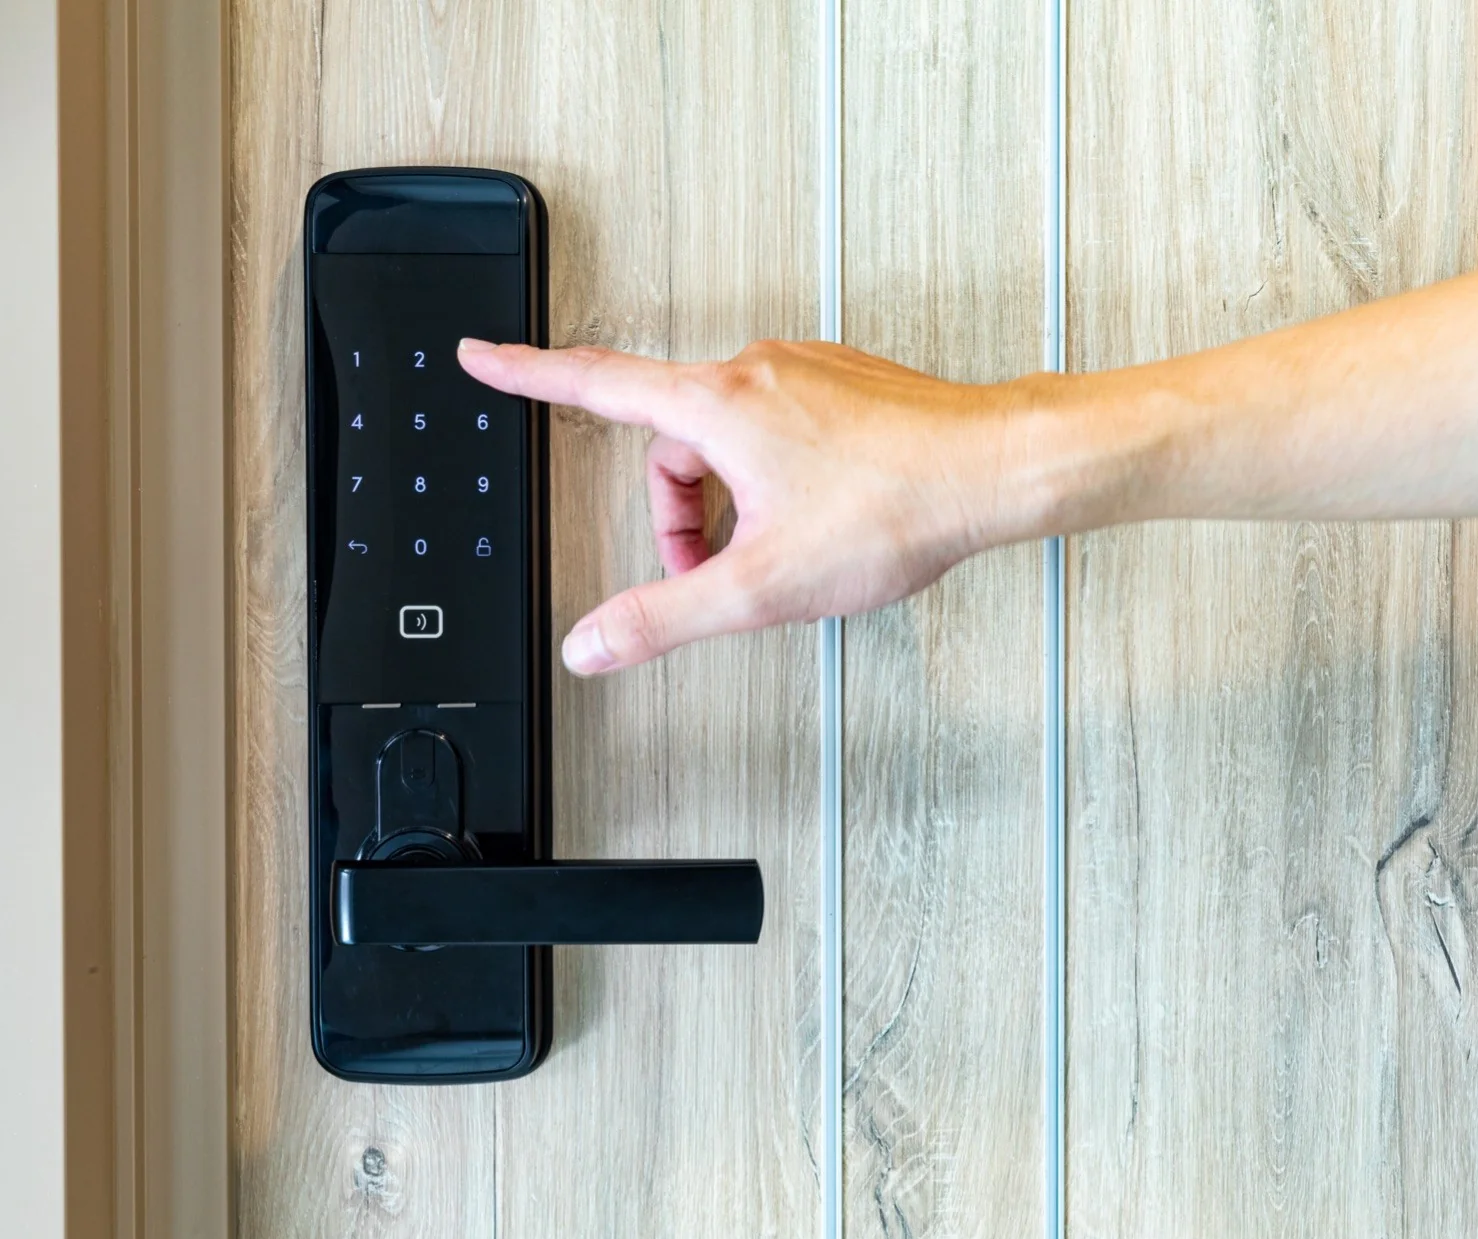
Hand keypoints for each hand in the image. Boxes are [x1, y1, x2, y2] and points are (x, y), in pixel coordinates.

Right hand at [458, 338, 1042, 673]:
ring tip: (781, 550)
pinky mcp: (842, 385)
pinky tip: (820, 517)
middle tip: (717, 570)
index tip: (481, 355)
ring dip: (728, 502)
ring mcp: (803, 372)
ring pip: (723, 440)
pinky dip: (772, 480)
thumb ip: (665, 617)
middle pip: (668, 443)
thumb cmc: (898, 509)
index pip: (592, 383)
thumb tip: (594, 643)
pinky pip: (774, 429)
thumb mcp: (762, 586)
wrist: (996, 470)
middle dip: (677, 515)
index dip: (525, 374)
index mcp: (717, 406)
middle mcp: (756, 371)